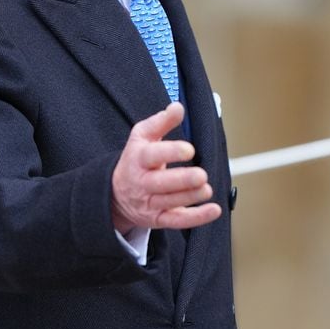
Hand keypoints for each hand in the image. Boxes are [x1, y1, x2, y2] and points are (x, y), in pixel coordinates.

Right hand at [112, 101, 221, 233]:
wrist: (116, 193)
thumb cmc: (136, 160)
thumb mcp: (142, 137)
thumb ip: (161, 122)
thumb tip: (178, 107)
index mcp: (138, 158)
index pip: (152, 155)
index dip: (170, 152)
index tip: (189, 149)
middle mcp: (142, 182)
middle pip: (160, 183)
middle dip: (182, 180)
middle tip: (201, 175)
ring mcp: (150, 202)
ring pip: (170, 202)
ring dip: (191, 197)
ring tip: (207, 189)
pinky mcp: (158, 218)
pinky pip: (177, 221)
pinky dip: (197, 218)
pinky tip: (214, 210)